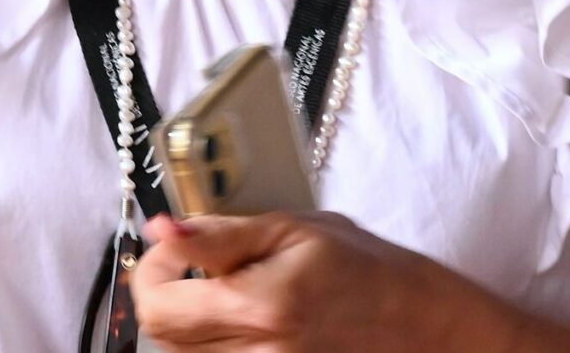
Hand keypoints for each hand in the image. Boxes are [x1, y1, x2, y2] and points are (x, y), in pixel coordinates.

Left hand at [130, 210, 475, 350]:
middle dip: (168, 290)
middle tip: (196, 264)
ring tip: (228, 290)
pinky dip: (213, 339)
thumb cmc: (366, 268)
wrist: (417, 321)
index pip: (158, 303)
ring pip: (184, 351)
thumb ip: (221, 234)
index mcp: (261, 307)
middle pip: (163, 333)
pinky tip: (242, 316)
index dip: (152, 268)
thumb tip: (163, 229)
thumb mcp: (293, 229)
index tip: (173, 247)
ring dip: (189, 316)